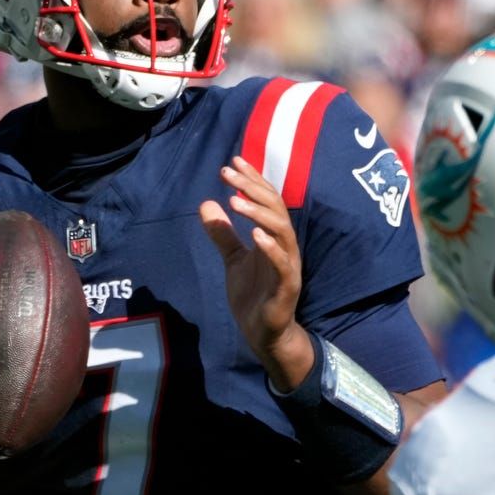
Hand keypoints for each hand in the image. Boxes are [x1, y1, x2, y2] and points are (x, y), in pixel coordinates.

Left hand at [198, 156, 312, 391]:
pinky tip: (254, 234)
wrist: (263, 334)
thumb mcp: (232, 259)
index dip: (252, 179)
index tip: (234, 161)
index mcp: (274, 237)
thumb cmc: (253, 295)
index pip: (267, 200)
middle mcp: (286, 246)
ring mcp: (288, 266)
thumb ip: (223, 234)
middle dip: (253, 188)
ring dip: (259, 214)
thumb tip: (206, 203)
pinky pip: (283, 264)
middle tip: (228, 172)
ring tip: (235, 200)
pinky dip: (270, 248)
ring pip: (282, 231)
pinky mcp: (287, 287)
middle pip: (276, 209)